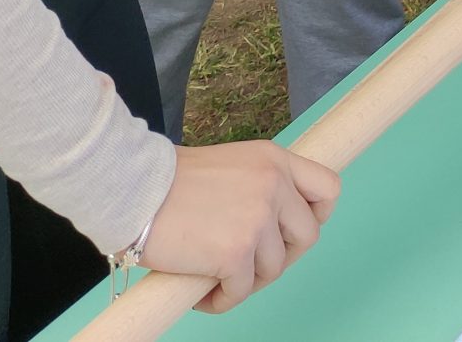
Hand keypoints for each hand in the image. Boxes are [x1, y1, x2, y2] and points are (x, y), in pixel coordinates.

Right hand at [139, 141, 339, 312]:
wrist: (133, 188)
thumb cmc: (170, 181)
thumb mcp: (231, 166)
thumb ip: (258, 186)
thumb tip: (275, 224)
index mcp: (274, 160)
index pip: (328, 188)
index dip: (317, 216)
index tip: (291, 232)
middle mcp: (274, 186)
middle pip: (308, 236)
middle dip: (281, 257)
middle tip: (248, 265)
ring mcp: (257, 220)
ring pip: (274, 269)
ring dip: (247, 281)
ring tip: (217, 279)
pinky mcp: (236, 253)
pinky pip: (241, 291)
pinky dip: (222, 301)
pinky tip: (203, 295)